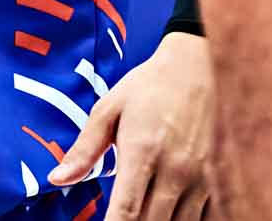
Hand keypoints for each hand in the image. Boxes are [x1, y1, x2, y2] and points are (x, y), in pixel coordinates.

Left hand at [49, 31, 212, 219]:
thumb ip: (84, 150)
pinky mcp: (213, 178)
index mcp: (143, 151)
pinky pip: (202, 218)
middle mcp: (175, 168)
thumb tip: (57, 179)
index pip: (125, 211)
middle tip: (116, 218)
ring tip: (138, 214)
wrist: (195, 65)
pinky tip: (165, 214)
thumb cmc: (147, 87)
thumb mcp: (108, 110)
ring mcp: (199, 176)